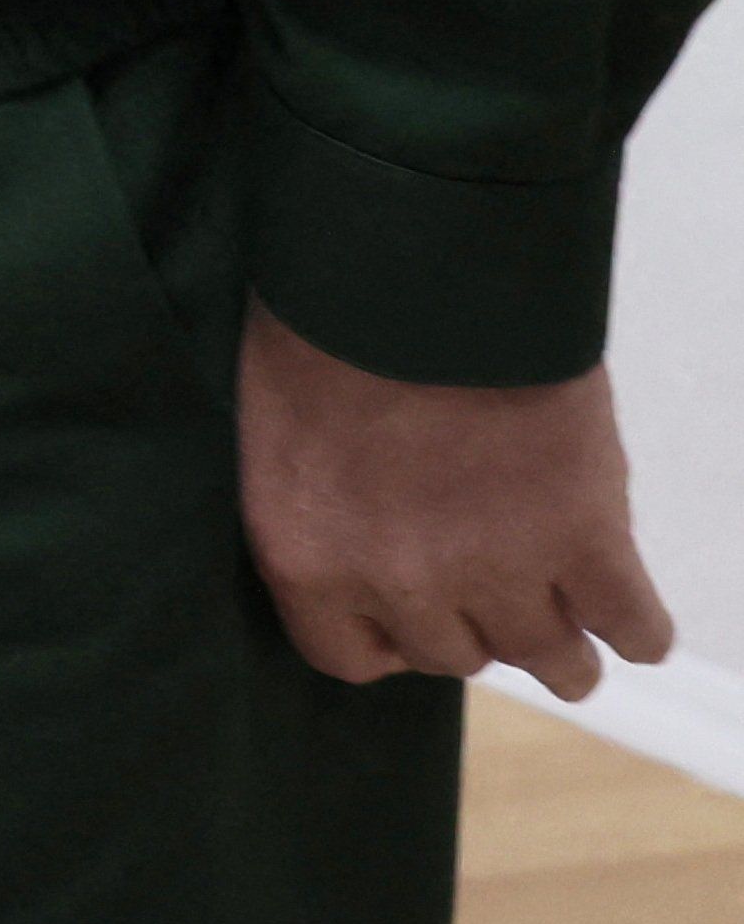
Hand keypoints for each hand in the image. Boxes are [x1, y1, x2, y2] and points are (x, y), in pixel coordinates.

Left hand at [238, 302, 676, 691]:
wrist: (412, 264)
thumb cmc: (327, 317)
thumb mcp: (285, 425)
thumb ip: (326, 503)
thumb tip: (366, 533)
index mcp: (306, 554)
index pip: (350, 657)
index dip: (390, 639)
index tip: (410, 621)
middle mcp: (399, 582)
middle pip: (456, 655)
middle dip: (474, 626)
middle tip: (490, 591)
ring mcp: (498, 566)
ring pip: (550, 658)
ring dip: (563, 650)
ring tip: (573, 637)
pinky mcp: (586, 537)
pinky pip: (631, 625)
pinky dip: (638, 626)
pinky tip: (631, 619)